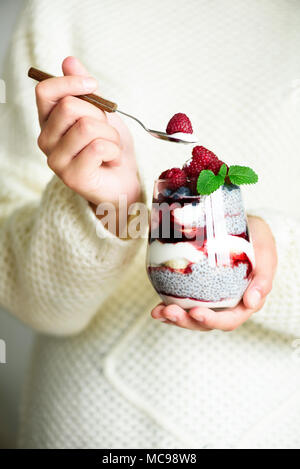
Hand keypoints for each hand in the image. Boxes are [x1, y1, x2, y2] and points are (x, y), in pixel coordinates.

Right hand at [36, 56, 140, 209]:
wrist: (124, 180)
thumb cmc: (110, 146)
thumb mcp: (101, 113)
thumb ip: (84, 89)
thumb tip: (69, 61)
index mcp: (49, 121)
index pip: (45, 91)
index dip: (70, 82)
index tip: (93, 86)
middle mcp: (46, 140)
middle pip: (69, 107)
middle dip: (99, 115)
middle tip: (107, 131)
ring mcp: (56, 160)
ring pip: (87, 127)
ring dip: (111, 135)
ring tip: (111, 147)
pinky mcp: (72, 177)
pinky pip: (98, 148)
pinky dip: (114, 150)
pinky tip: (111, 160)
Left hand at [151, 216, 276, 331]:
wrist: (245, 225)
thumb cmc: (258, 240)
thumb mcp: (266, 253)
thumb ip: (263, 277)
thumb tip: (252, 303)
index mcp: (245, 303)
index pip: (229, 320)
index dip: (212, 320)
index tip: (196, 312)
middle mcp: (227, 305)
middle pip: (205, 322)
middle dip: (185, 321)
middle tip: (169, 311)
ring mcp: (210, 300)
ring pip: (191, 316)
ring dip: (174, 317)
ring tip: (158, 312)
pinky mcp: (197, 291)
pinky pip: (183, 303)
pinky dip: (169, 306)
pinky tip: (156, 308)